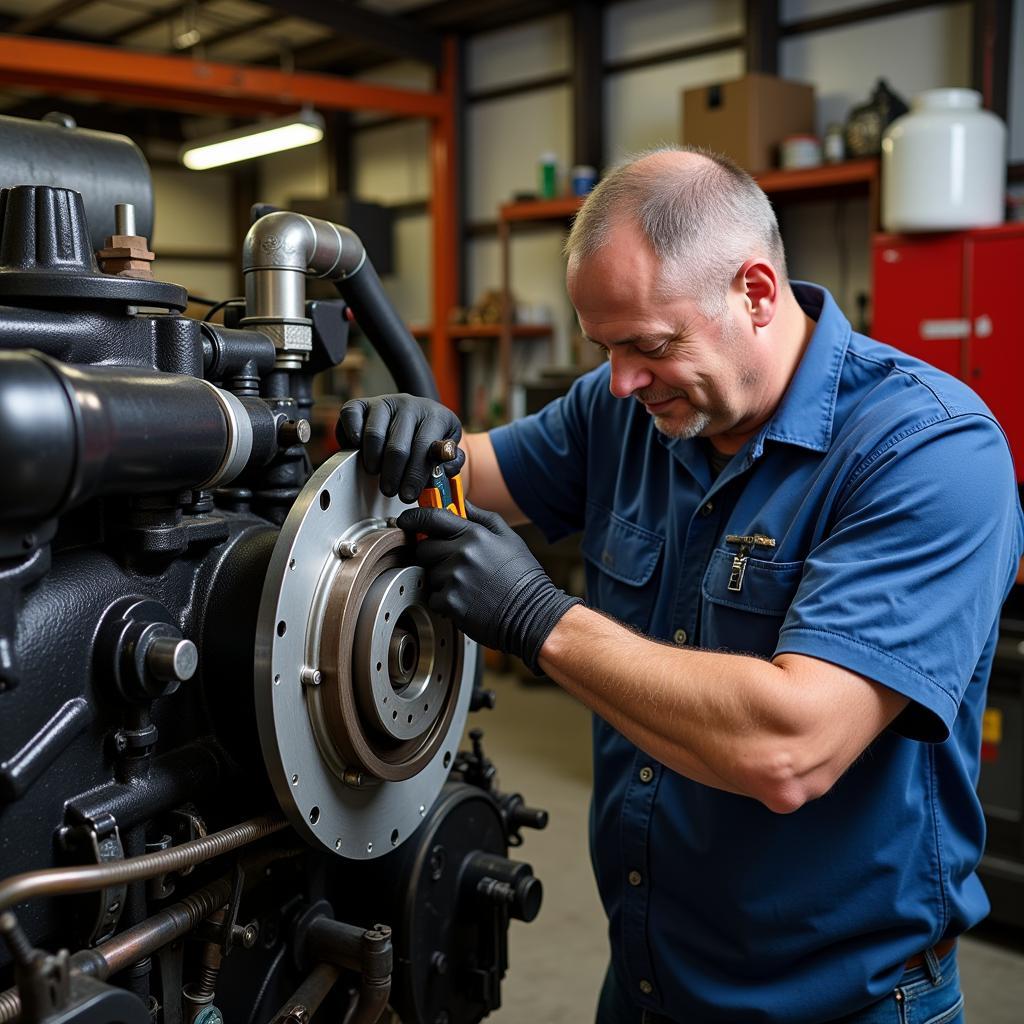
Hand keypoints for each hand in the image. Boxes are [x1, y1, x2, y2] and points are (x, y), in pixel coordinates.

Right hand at [336, 394, 464, 502]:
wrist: (416, 420)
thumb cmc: (431, 441)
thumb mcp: (448, 452)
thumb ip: (451, 461)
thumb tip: (446, 462)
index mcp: (436, 416)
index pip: (424, 447)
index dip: (415, 475)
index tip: (408, 495)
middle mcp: (410, 404)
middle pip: (397, 446)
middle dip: (393, 475)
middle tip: (389, 491)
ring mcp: (385, 402)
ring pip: (373, 435)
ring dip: (372, 461)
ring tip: (375, 473)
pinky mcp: (362, 403)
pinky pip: (350, 416)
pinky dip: (349, 435)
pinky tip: (358, 451)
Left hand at [396, 502, 581, 672]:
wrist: (532, 613)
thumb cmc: (522, 577)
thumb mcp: (509, 538)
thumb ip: (482, 518)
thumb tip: (463, 504)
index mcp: (475, 535)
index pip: (432, 517)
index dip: (414, 518)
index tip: (407, 520)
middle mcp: (462, 554)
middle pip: (423, 548)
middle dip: (431, 554)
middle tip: (450, 563)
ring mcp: (455, 578)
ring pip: (429, 573)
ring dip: (441, 579)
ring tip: (466, 585)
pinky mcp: (451, 602)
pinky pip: (433, 596)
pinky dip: (444, 600)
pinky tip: (465, 600)